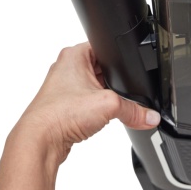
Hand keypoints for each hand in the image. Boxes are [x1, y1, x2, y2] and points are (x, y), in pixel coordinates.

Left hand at [14, 42, 159, 163]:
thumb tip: (150, 117)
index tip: (130, 72)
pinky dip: (95, 112)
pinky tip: (95, 120)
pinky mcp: (65, 106)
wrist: (40, 141)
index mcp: (74, 55)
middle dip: (114, 84)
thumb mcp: (109, 106)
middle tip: (117, 95)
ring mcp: (64, 88)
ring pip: (96, 89)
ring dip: (104, 100)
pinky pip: (88, 105)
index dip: (120, 60)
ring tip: (104, 108)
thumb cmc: (59, 114)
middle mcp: (66, 68)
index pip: (105, 48)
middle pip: (103, 71)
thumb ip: (135, 110)